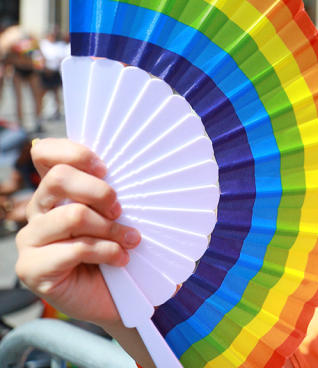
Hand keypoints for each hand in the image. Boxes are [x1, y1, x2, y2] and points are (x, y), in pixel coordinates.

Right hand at [15, 139, 139, 327]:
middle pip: (58, 178)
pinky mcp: (31, 268)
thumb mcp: (125, 214)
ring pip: (72, 215)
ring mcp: (30, 239)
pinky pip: (75, 248)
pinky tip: (121, 260)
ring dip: (110, 228)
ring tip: (130, 240)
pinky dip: (106, 252)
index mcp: (56, 191)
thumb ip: (121, 191)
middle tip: (121, 209)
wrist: (120, 298)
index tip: (106, 168)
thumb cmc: (123, 248)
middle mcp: (38, 210)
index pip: (45, 153)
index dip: (73, 152)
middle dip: (99, 191)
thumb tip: (154, 164)